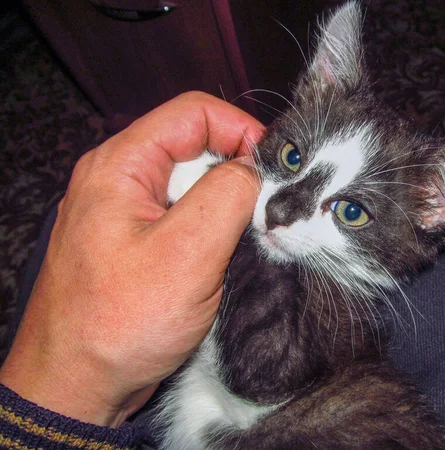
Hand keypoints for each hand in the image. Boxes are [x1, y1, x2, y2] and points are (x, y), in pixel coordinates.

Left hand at [0, 92, 263, 426]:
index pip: (193, 113)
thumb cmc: (117, 325)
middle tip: (264, 210)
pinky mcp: (137, 241)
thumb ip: (227, 196)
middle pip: (194, 147)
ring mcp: (126, 212)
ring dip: (224, 207)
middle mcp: (119, 181)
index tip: (274, 165)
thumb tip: (253, 168)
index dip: (241, 129)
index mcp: (120, 167)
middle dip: (236, 173)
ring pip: (192, 185)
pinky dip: (209, 230)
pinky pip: (182, 217)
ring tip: (240, 242)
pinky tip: (218, 259)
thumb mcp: (187, 254)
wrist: (75, 386)